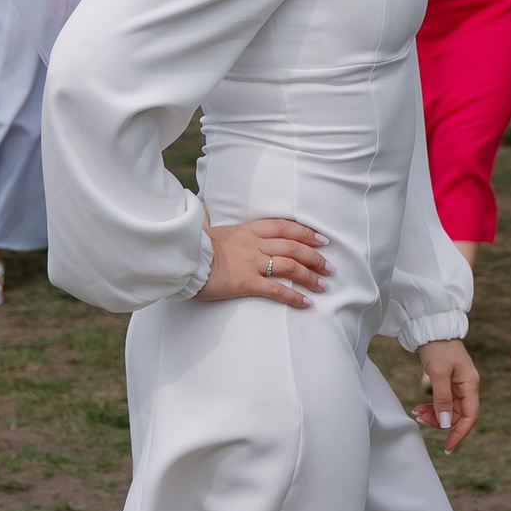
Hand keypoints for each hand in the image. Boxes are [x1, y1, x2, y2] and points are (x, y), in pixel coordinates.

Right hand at [201, 215, 328, 307]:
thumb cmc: (192, 245)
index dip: (306, 232)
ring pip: (290, 266)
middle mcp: (254, 244)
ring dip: (310, 276)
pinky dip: (294, 297)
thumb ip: (210, 218)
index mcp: (247, 229)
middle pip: (293, 246)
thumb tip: (202, 207)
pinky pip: (276, 290)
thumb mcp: (205, 227)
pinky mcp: (246, 282)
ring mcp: (251, 263)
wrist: (180, 259)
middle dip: (315, 257)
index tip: (322, 239)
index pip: (284, 227)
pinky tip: (306, 303)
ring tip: (324, 286)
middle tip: (330, 267)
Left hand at [418, 340, 478, 453]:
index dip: (460, 434)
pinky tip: (420, 407)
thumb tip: (445, 424)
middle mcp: (467, 387)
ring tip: (417, 413)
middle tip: (419, 418)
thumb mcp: (439, 374)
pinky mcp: (448, 382)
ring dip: (434, 415)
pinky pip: (443, 402)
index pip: (470, 417)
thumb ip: (443, 400)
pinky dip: (432, 406)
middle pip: (458, 415)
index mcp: (470, 385)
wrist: (431, 328)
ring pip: (449, 410)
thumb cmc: (437, 348)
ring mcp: (458, 385)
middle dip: (440, 421)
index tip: (447, 448)